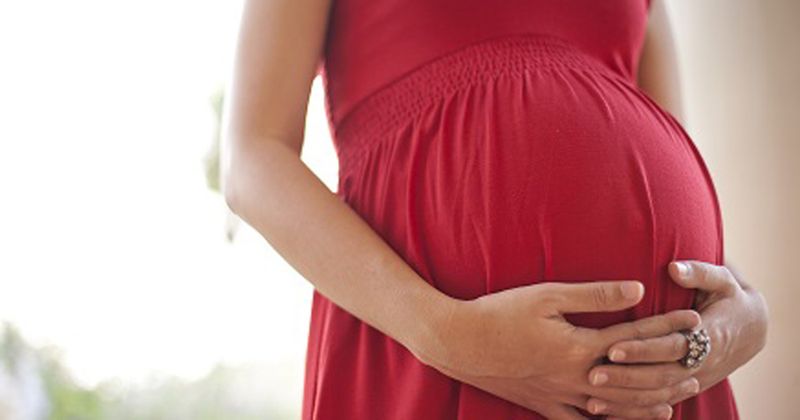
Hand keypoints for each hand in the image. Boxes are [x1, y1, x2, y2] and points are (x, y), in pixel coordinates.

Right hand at [416, 280, 700, 419]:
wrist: (459, 342)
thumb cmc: (500, 313)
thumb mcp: (546, 295)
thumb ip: (594, 295)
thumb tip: (637, 290)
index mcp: (579, 347)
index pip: (636, 336)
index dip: (667, 327)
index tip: (692, 319)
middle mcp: (576, 378)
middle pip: (635, 378)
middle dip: (670, 370)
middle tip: (699, 363)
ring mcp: (560, 396)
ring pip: (616, 407)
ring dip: (649, 402)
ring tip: (676, 400)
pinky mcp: (543, 406)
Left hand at [585, 260, 768, 418]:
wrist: (751, 329)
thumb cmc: (729, 298)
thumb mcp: (722, 280)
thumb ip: (699, 272)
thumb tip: (674, 267)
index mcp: (709, 335)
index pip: (671, 346)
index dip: (642, 349)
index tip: (612, 348)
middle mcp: (702, 363)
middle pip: (661, 375)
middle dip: (626, 377)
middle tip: (592, 374)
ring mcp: (695, 379)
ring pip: (660, 395)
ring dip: (627, 399)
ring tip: (593, 399)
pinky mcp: (686, 387)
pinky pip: (660, 403)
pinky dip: (634, 411)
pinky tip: (607, 413)